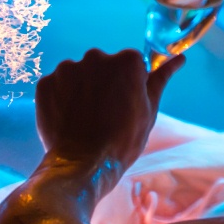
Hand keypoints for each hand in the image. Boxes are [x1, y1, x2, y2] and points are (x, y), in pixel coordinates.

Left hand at [34, 48, 183, 173]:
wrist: (82, 166)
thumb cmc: (122, 141)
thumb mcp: (148, 112)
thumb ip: (160, 80)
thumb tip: (178, 59)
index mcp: (127, 61)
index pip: (131, 64)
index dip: (129, 86)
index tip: (125, 105)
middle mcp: (96, 57)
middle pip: (103, 65)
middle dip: (104, 83)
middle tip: (105, 113)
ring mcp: (68, 69)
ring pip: (79, 74)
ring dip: (82, 89)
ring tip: (85, 119)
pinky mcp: (46, 83)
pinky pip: (57, 85)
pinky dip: (61, 98)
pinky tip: (69, 119)